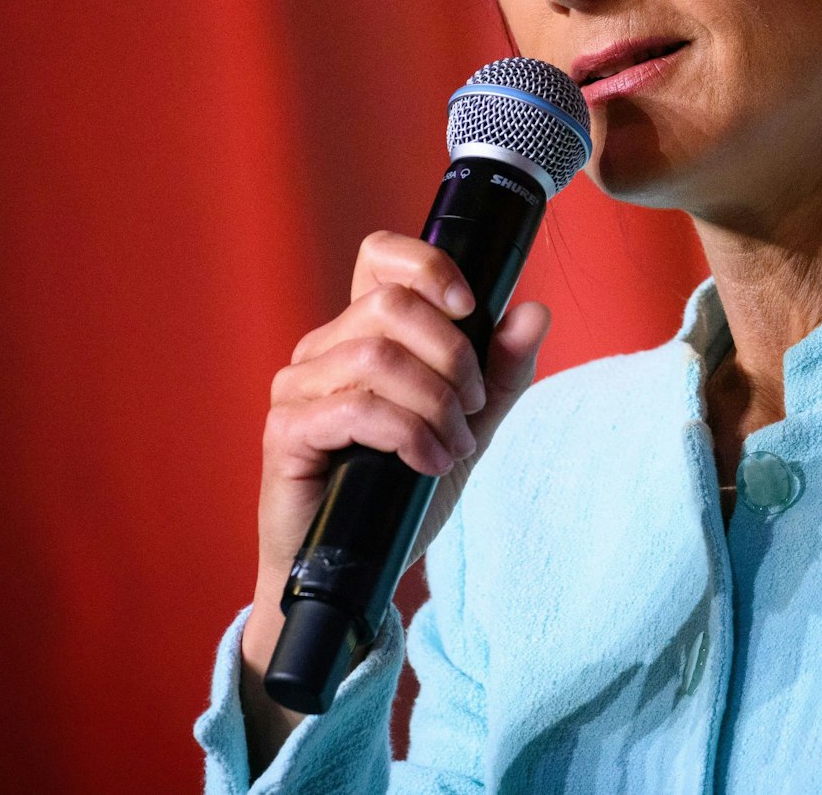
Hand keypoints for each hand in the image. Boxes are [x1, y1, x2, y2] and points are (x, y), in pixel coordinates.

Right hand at [242, 231, 549, 714]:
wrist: (361, 568)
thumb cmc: (404, 489)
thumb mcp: (470, 424)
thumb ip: (502, 370)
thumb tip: (534, 310)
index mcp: (363, 330)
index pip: (380, 255)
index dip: (428, 264)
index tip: (470, 306)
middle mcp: (323, 347)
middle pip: (391, 305)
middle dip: (452, 355)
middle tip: (472, 408)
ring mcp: (298, 388)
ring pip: (377, 357)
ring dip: (435, 403)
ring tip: (453, 446)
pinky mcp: (286, 433)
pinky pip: (355, 408)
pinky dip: (407, 433)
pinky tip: (428, 462)